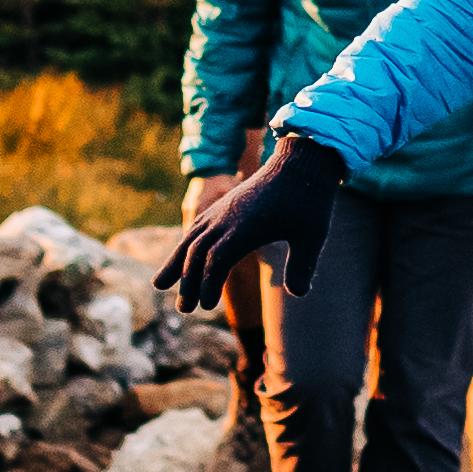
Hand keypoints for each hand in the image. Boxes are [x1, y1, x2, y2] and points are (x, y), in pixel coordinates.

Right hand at [163, 128, 357, 315]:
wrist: (301, 162)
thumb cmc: (310, 199)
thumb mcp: (313, 235)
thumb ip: (302, 266)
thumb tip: (298, 294)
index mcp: (246, 228)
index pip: (217, 260)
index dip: (209, 284)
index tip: (208, 305)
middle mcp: (227, 219)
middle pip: (197, 252)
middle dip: (188, 281)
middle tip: (184, 309)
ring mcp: (222, 211)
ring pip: (190, 238)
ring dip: (175, 262)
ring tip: (159, 285)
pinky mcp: (224, 206)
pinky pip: (197, 227)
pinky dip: (185, 244)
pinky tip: (181, 257)